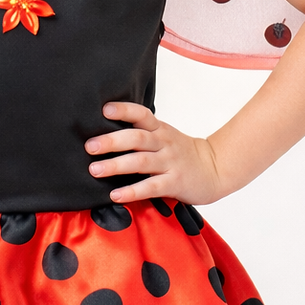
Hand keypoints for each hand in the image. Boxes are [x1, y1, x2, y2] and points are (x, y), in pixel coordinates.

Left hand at [85, 101, 222, 205]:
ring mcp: (170, 163)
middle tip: (90, 146)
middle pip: (137, 138)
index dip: (124, 110)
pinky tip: (115, 195)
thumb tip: (103, 134)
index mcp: (159, 129)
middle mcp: (163, 143)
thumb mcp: (163, 136)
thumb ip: (140, 133)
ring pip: (140, 162)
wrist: (214, 169)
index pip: (141, 114)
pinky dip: (132, 191)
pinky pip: (151, 187)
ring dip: (116, 165)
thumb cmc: (181, 153)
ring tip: (95, 170)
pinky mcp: (174, 183)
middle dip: (111, 141)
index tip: (104, 110)